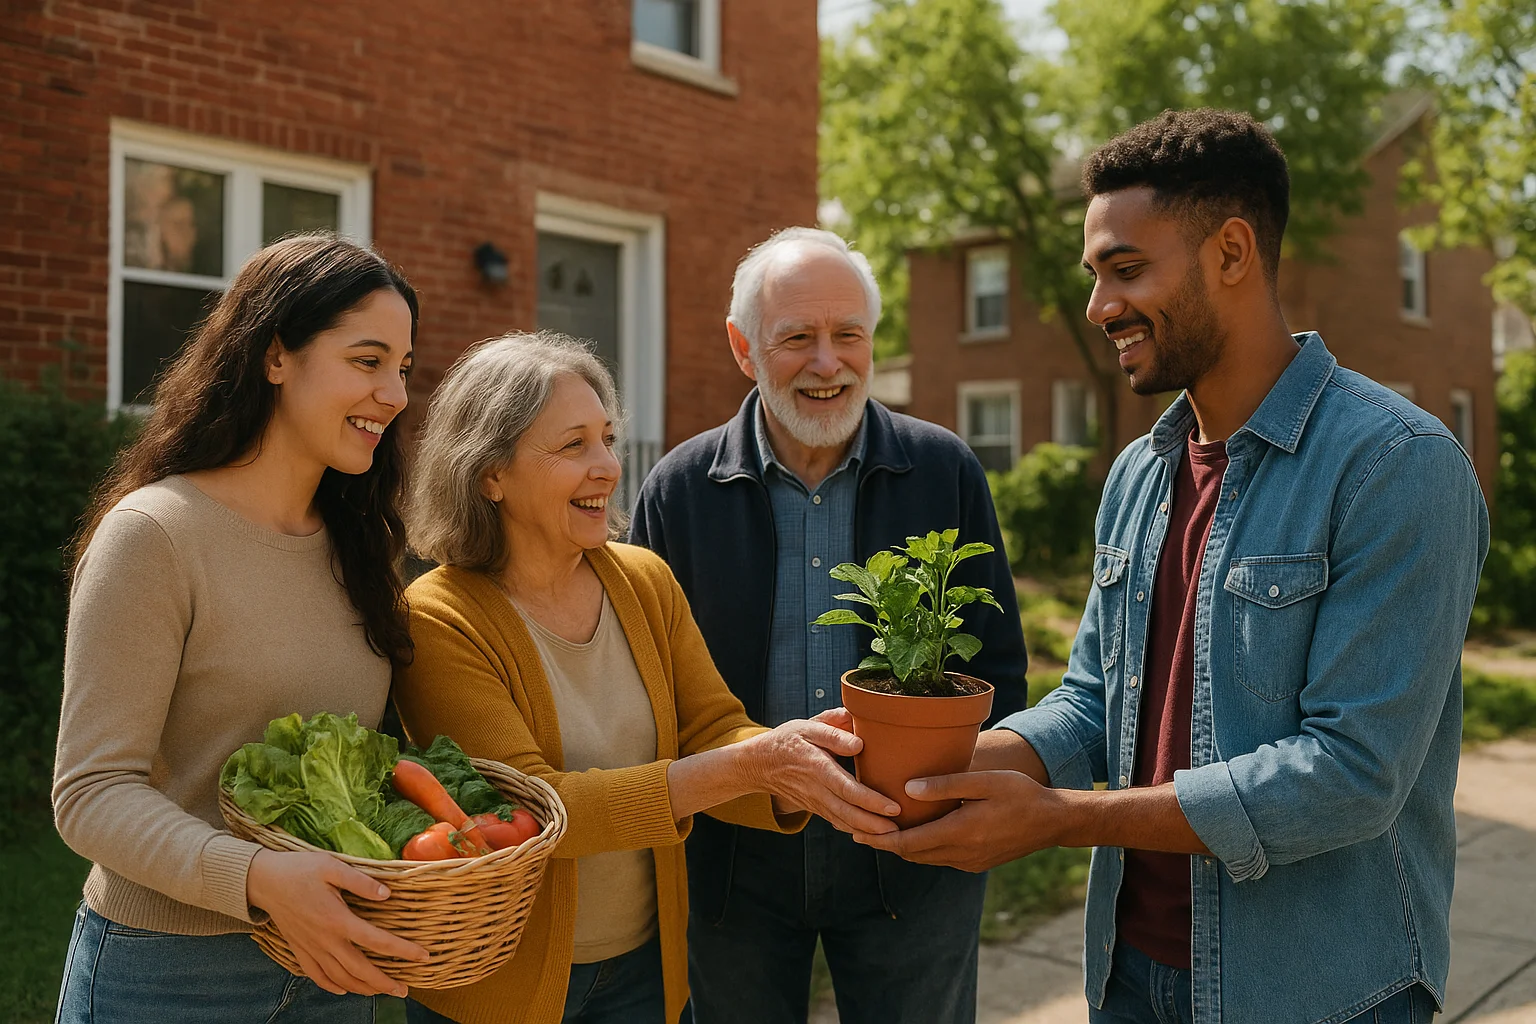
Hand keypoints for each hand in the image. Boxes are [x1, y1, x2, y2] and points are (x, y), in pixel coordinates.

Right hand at [246, 849, 429, 996]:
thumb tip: (387, 894)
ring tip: (381, 991)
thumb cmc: (299, 869)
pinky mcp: (299, 950)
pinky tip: (344, 989)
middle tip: (404, 989)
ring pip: (339, 978)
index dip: (402, 950)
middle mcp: (325, 939)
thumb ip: (361, 881)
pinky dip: (332, 986)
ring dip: (362, 988)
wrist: (263, 881)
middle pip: (359, 969)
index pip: (377, 940)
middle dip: (384, 982)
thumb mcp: (332, 866)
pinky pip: (316, 976)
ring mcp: (310, 948)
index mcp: (337, 919)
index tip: (422, 956)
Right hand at [740, 709, 900, 834]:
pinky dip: (855, 831)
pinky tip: (874, 835)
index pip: (848, 789)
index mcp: (818, 767)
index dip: (871, 801)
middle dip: (875, 825)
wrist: (760, 764)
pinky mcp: (816, 809)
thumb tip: (859, 743)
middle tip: (900, 831)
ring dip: (868, 832)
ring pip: (844, 822)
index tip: (893, 807)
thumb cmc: (788, 741)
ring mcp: (816, 803)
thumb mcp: (807, 727)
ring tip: (894, 836)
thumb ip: (833, 733)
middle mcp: (817, 790)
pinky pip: (838, 823)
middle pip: (848, 813)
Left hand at [852, 770, 1064, 871]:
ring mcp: (969, 861)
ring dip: (902, 847)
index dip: (880, 839)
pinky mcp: (977, 863)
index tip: (855, 832)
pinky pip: (940, 858)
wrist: (1054, 822)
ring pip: (925, 858)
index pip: (908, 843)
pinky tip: (915, 834)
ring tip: (879, 833)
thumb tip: (907, 790)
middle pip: (911, 854)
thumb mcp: (984, 781)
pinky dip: (922, 848)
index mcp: (960, 832)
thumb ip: (945, 785)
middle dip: (884, 844)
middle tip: (857, 831)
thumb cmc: (1021, 794)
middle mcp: (961, 853)